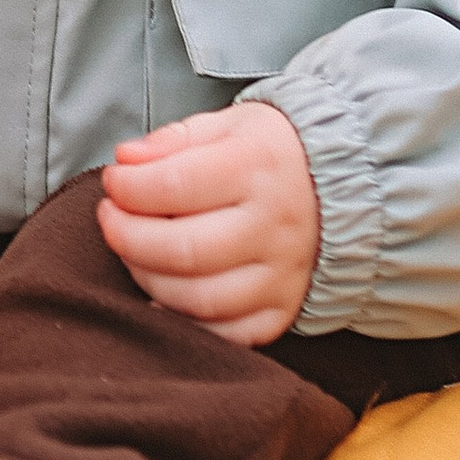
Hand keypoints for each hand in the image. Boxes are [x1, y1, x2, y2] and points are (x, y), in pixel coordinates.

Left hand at [97, 102, 319, 347]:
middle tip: (111, 218)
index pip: (176, 185)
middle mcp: (277, 225)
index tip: (113, 182)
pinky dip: (185, 321)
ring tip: (134, 250)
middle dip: (127, 237)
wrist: (348, 186)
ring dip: (148, 278)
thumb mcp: (228, 125)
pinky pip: (227, 334)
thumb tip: (126, 158)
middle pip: (183, 250)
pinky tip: (163, 293)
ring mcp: (284, 274)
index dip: (129, 187)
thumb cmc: (271, 153)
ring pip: (200, 298)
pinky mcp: (284, 309)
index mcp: (260, 165)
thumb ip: (174, 139)